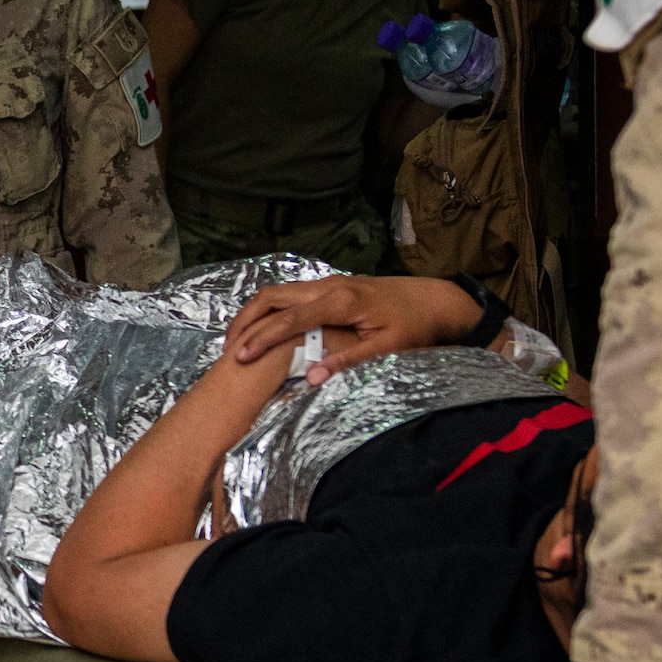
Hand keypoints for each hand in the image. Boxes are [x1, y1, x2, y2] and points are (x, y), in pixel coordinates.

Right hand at [225, 275, 479, 383]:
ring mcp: (328, 283)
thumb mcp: (387, 348)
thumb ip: (348, 361)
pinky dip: (268, 309)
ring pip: (277, 291)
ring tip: (238, 340)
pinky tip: (262, 328)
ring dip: (253, 313)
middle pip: (272, 296)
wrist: (434, 300)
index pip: (288, 319)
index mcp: (340, 301)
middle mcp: (328, 286)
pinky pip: (289, 294)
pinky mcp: (330, 287)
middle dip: (245, 321)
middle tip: (227, 349)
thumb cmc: (414, 326)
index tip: (239, 358)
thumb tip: (312, 378)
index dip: (260, 339)